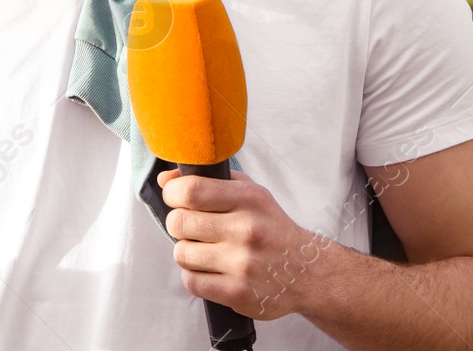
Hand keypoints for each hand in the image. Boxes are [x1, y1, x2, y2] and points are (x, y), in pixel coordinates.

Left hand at [158, 167, 331, 319]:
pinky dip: (195, 277)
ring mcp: (243, 264)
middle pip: (179, 222)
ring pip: (182, 254)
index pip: (190, 190)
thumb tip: (165, 179)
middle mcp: (247, 229)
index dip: (172, 194)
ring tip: (205, 251)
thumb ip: (208, 180)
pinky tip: (211, 272)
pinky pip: (191, 282)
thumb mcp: (249, 193)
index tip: (176, 198)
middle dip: (178, 224)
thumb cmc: (270, 228)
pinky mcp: (239, 293)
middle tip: (192, 228)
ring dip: (187, 252)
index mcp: (248, 199)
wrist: (308, 272)